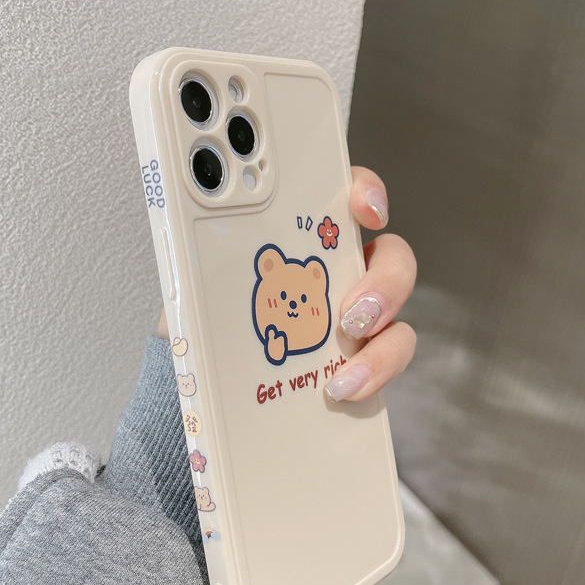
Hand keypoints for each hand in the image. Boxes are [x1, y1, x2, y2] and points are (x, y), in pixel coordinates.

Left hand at [157, 165, 416, 401]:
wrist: (210, 386)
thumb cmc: (208, 326)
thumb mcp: (195, 291)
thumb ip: (198, 272)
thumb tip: (186, 262)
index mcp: (305, 240)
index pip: (346, 196)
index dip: (365, 191)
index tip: (365, 208)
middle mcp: (342, 271)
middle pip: (391, 257)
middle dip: (385, 282)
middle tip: (351, 315)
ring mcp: (357, 318)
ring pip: (398, 317)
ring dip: (383, 345)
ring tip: (342, 377)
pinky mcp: (362, 358)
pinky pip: (386, 362)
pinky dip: (373, 376)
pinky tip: (340, 392)